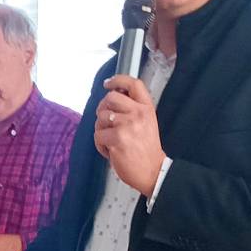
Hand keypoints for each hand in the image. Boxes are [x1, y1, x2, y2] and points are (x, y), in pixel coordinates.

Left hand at [95, 75, 163, 196]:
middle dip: (102, 108)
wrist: (152, 170)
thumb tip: (111, 100)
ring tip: (112, 140)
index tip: (108, 83)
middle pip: (110, 98)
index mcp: (146, 108)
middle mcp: (137, 113)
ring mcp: (126, 125)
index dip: (118, 80)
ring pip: (100, 118)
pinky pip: (98, 135)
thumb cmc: (146, 149)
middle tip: (105, 120)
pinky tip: (111, 150)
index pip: (134, 84)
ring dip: (101, 130)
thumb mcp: (146, 123)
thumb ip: (133, 110)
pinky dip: (100, 145)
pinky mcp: (116, 139)